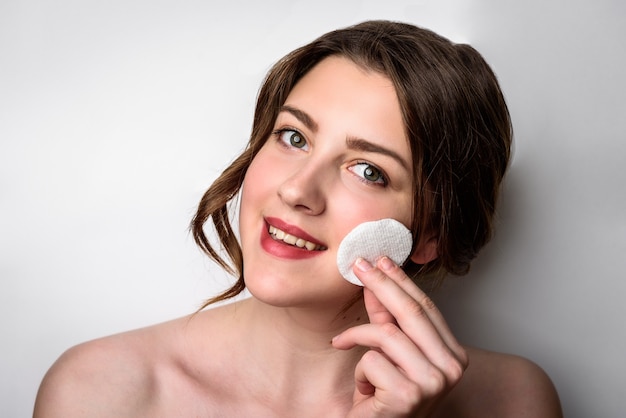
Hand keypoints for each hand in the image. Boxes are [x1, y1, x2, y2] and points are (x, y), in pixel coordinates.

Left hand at [332, 256, 467, 417]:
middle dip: (380, 284)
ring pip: (387, 335)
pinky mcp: (409, 394)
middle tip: (358, 265)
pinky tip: (364, 388)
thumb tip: (375, 280)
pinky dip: (359, 370)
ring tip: (344, 345)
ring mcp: (434, 382)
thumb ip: (386, 319)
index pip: (426, 308)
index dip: (401, 281)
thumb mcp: (389, 353)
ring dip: (357, 338)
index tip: (382, 259)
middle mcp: (453, 368)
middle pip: (411, 312)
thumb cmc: (386, 399)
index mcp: (455, 355)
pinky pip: (372, 360)